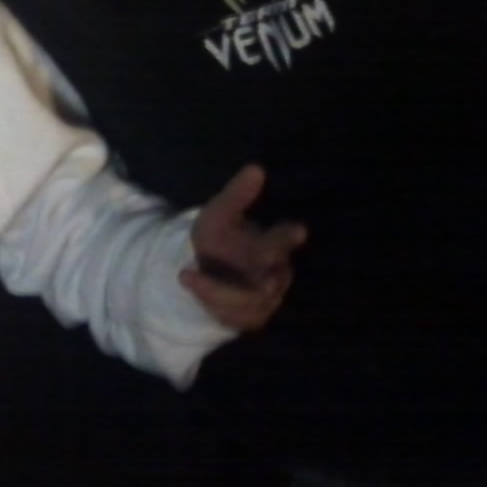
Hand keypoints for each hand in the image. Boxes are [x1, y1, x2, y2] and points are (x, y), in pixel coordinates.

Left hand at [181, 164, 306, 330]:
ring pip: (249, 303)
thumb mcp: (221, 213)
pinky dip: (210, 301)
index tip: (298, 229)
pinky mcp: (250, 318)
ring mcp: (265, 300)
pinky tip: (190, 282)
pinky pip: (235, 318)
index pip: (284, 241)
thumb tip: (256, 168)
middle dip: (258, 284)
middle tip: (250, 280)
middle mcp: (274, 275)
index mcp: (271, 245)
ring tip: (187, 274)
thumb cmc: (221, 239)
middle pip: (271, 283)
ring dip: (217, 291)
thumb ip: (237, 194)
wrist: (210, 270)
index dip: (289, 236)